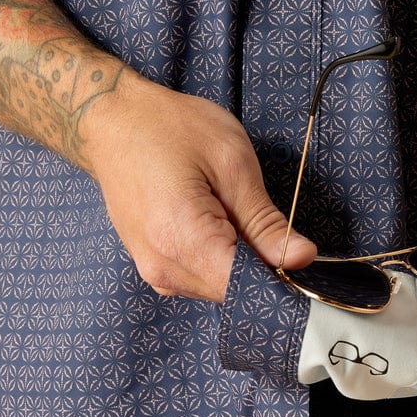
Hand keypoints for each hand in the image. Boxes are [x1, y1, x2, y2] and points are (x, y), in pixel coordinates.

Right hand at [79, 69, 316, 301]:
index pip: (247, 287)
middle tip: (262, 221)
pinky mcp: (156, 271)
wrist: (112, 123)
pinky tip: (217, 226)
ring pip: (221, 289)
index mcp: (182, 241)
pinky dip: (221, 262)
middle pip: (234, 292)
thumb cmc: (169, 130)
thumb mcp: (232, 164)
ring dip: (239, 264)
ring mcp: (155, 274)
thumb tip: (303, 259)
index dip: (281, 276)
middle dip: (261, 269)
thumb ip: (267, 223)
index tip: (297, 255)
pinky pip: (203, 280)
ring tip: (229, 215)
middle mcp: (163, 269)